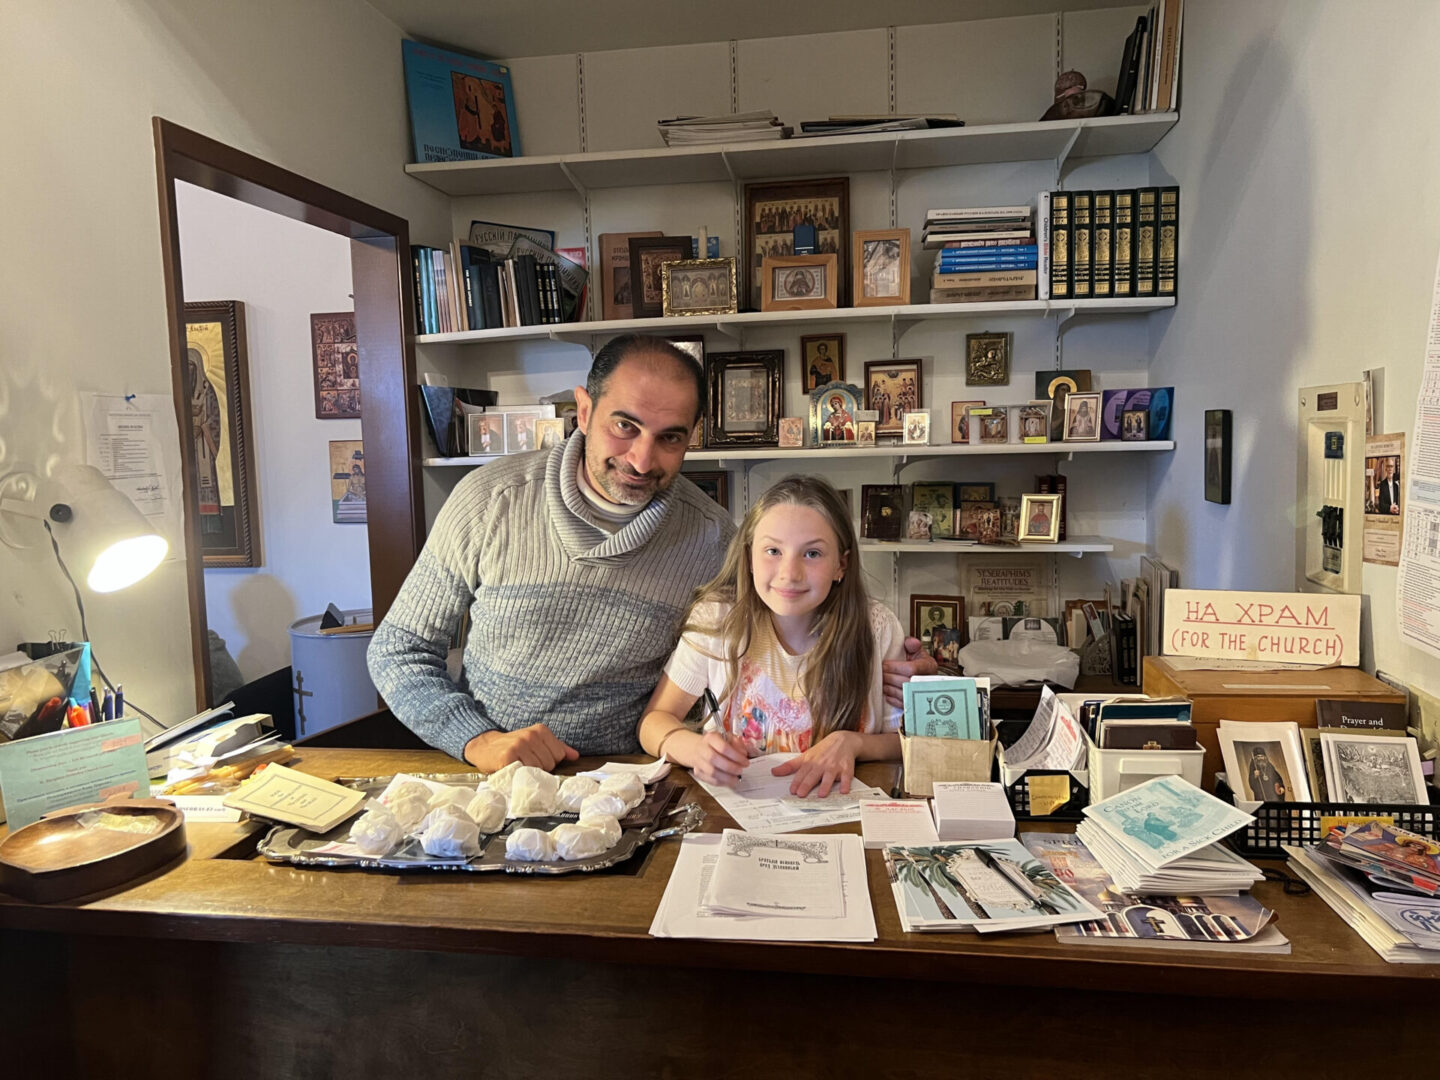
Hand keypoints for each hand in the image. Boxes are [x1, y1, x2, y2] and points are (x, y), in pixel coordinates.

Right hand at [463, 724, 578, 771]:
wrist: (484, 746)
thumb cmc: (513, 746)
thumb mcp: (536, 741)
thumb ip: (557, 747)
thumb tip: (575, 755)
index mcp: (541, 730)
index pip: (560, 755)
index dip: (550, 761)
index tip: (536, 758)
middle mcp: (531, 735)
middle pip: (550, 763)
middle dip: (540, 768)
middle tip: (526, 763)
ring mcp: (519, 744)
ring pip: (538, 770)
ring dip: (529, 773)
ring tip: (519, 766)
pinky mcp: (508, 756)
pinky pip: (524, 772)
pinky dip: (519, 775)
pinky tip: (513, 769)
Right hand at [685, 730, 748, 788]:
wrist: (697, 748)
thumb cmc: (717, 743)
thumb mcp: (728, 738)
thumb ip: (738, 744)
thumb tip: (743, 754)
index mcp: (711, 738)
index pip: (723, 747)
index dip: (736, 756)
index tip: (746, 762)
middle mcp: (702, 748)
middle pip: (715, 759)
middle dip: (731, 767)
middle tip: (741, 770)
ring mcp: (698, 761)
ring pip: (711, 772)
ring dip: (727, 778)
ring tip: (736, 778)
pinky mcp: (697, 772)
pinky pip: (709, 780)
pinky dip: (721, 782)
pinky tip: (728, 781)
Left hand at [770, 732, 862, 796]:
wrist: (843, 740)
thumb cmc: (822, 750)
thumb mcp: (805, 756)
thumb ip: (790, 766)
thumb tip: (773, 772)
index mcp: (810, 762)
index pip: (802, 773)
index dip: (796, 782)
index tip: (792, 790)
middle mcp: (821, 764)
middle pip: (813, 776)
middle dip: (807, 785)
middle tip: (801, 794)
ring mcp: (834, 767)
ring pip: (829, 777)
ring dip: (825, 785)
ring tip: (821, 794)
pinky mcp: (846, 769)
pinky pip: (846, 777)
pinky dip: (846, 784)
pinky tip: (844, 790)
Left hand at [882, 636, 938, 708]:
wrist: (922, 675)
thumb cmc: (917, 662)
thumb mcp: (916, 650)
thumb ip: (911, 644)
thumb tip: (911, 643)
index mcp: (928, 666)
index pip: (911, 669)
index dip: (895, 667)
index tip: (884, 665)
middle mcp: (927, 682)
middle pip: (906, 682)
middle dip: (890, 678)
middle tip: (880, 673)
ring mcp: (922, 694)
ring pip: (903, 694)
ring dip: (889, 688)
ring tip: (882, 681)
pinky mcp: (915, 704)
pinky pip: (902, 704)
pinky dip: (892, 698)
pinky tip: (887, 691)